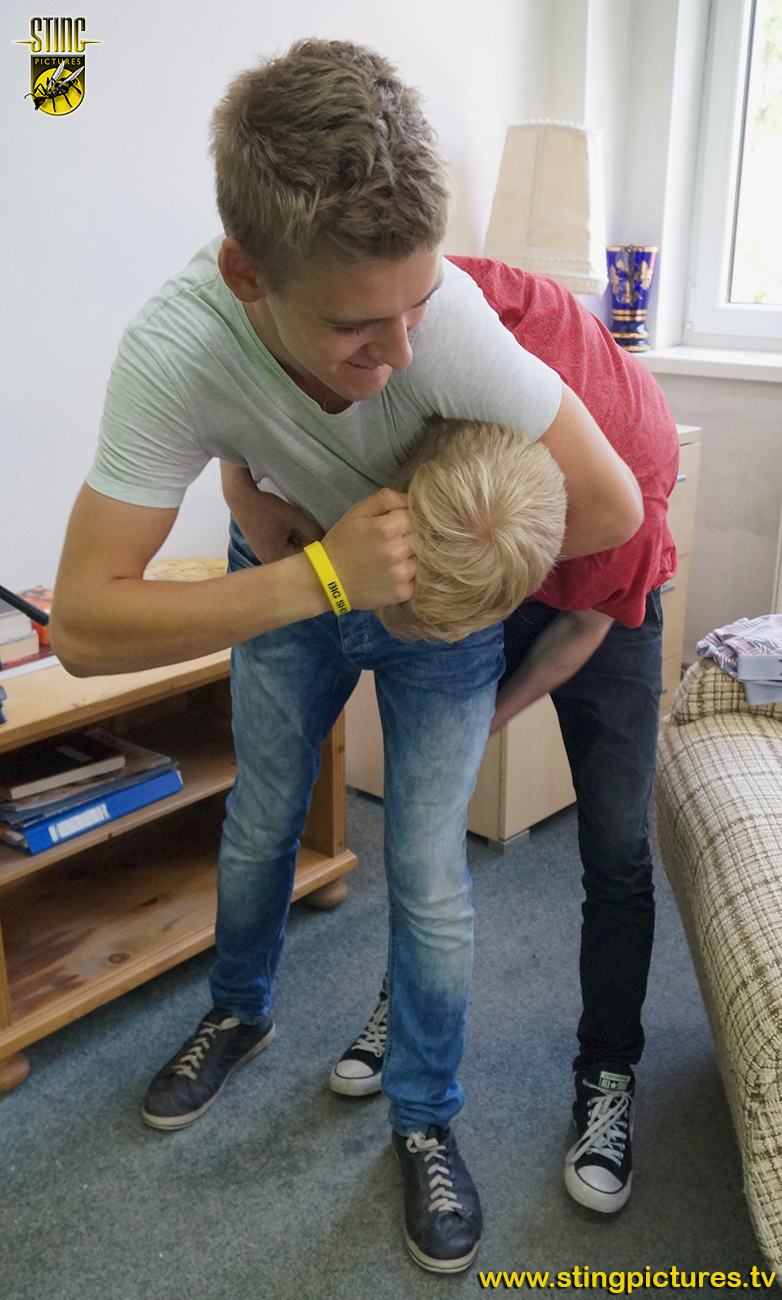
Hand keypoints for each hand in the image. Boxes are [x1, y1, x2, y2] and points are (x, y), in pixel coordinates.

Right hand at [250, 492, 324, 561]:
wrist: (241, 497)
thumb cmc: (266, 508)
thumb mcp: (294, 518)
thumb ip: (313, 531)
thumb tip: (327, 541)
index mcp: (277, 559)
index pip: (306, 559)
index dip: (316, 547)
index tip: (320, 536)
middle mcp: (268, 562)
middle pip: (297, 557)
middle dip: (306, 544)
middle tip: (311, 529)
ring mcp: (263, 555)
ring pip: (289, 551)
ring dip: (296, 540)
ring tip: (297, 526)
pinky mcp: (261, 548)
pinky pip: (281, 547)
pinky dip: (287, 538)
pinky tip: (287, 526)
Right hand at [321, 489, 414, 608]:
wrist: (326, 580)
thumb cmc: (342, 542)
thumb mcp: (357, 512)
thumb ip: (386, 499)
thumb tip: (411, 499)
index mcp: (388, 529)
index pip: (415, 516)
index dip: (405, 519)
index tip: (395, 525)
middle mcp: (398, 551)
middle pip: (422, 537)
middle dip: (410, 538)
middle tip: (394, 542)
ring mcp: (402, 574)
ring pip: (422, 558)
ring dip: (412, 557)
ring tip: (393, 559)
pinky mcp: (403, 592)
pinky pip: (418, 579)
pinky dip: (409, 576)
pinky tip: (393, 574)